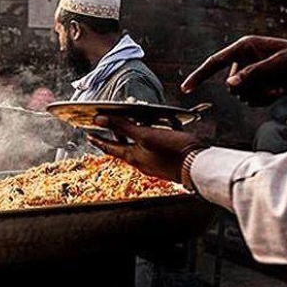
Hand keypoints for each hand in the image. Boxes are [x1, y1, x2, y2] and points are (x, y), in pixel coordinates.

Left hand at [88, 117, 206, 182]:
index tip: (88, 134)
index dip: (98, 140)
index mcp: (133, 156)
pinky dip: (153, 136)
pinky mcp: (167, 162)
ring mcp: (154, 163)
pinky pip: (155, 147)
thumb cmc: (173, 151)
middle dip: (116, 135)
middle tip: (108, 126)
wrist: (199, 167)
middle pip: (123, 147)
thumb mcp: (145, 135)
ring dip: (136, 134)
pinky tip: (162, 128)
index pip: (109, 147)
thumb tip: (99, 119)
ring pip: (140, 146)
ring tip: (136, 123)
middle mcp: (141, 162)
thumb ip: (123, 127)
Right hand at [181, 36, 286, 105]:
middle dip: (248, 89)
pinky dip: (264, 100)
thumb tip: (229, 84)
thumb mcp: (277, 63)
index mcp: (244, 47)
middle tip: (271, 83)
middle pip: (230, 85)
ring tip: (278, 87)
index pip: (214, 62)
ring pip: (240, 95)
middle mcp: (244, 61)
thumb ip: (252, 73)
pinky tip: (278, 92)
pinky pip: (251, 101)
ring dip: (259, 96)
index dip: (199, 76)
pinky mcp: (258, 87)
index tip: (186, 89)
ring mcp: (250, 75)